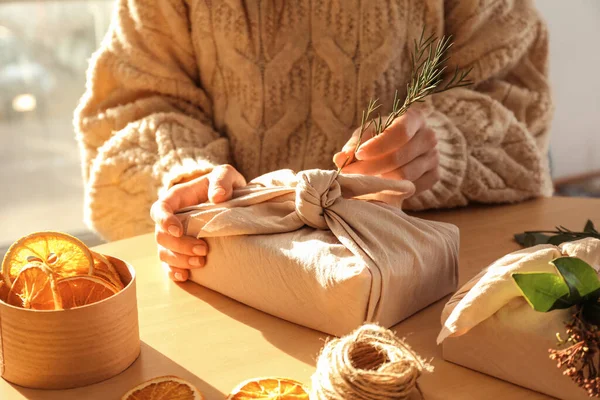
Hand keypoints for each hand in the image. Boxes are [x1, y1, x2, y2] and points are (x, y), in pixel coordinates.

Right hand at [150, 165, 245, 281]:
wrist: (230, 201)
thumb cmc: (223, 186)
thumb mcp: (225, 175)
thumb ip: (221, 180)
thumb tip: (218, 197)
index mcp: (176, 199)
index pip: (160, 209)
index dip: (164, 221)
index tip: (178, 230)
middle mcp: (170, 220)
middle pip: (160, 236)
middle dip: (179, 246)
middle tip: (203, 250)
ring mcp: (173, 238)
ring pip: (164, 253)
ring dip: (179, 260)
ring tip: (201, 262)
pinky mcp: (180, 251)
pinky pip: (169, 265)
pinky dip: (174, 272)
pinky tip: (185, 276)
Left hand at [333, 108, 439, 193]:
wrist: (408, 147)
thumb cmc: (383, 136)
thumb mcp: (368, 133)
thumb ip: (354, 143)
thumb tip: (340, 159)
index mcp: (414, 118)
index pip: (399, 132)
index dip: (378, 146)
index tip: (359, 154)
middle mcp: (428, 136)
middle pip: (399, 157)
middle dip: (370, 168)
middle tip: (350, 173)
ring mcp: (434, 158)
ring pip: (404, 176)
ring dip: (378, 180)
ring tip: (361, 179)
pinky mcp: (434, 176)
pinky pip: (411, 188)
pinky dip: (392, 189)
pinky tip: (380, 184)